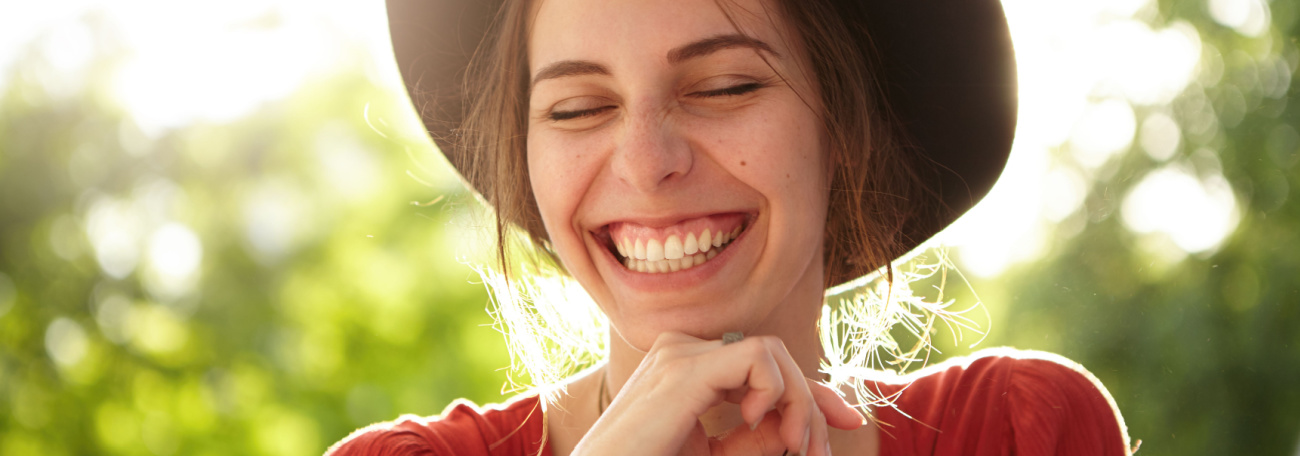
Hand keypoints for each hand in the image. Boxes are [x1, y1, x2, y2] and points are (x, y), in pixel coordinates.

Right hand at [572, 332, 864, 455]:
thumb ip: (752, 440)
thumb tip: (798, 425)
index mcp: (685, 369)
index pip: (761, 366)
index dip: (811, 391)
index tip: (849, 420)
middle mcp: (681, 352)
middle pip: (773, 356)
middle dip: (812, 400)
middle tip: (819, 452)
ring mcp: (680, 354)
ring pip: (772, 352)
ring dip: (799, 400)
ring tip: (796, 445)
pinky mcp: (686, 370)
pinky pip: (757, 357)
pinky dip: (775, 390)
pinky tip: (757, 422)